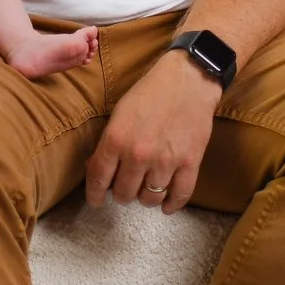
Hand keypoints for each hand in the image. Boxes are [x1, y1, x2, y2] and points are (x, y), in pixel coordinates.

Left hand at [87, 53, 220, 212]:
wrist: (188, 79)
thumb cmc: (150, 92)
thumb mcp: (119, 114)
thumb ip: (108, 143)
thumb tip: (96, 169)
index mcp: (115, 140)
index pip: (98, 179)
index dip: (95, 195)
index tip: (96, 201)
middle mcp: (138, 155)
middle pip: (124, 194)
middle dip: (121, 194)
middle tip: (125, 187)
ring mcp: (165, 161)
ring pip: (150, 198)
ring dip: (145, 198)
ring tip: (146, 190)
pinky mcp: (190, 163)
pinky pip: (180, 196)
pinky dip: (171, 205)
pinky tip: (166, 205)